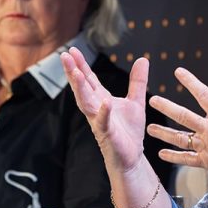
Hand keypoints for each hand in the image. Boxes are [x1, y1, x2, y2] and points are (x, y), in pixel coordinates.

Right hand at [61, 48, 149, 176]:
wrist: (131, 157)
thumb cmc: (129, 131)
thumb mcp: (135, 101)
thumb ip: (137, 81)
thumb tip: (142, 59)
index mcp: (101, 99)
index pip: (88, 79)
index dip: (80, 65)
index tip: (72, 50)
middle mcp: (96, 108)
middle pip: (81, 87)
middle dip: (73, 72)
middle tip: (65, 56)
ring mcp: (99, 121)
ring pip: (86, 102)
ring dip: (80, 88)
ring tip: (76, 73)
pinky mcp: (107, 134)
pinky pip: (103, 122)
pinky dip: (103, 112)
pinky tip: (105, 102)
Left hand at [148, 68, 207, 191]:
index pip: (203, 94)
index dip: (190, 81)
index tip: (178, 72)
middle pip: (184, 116)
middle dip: (166, 107)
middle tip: (153, 100)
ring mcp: (207, 148)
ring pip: (180, 138)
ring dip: (164, 133)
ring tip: (150, 128)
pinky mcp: (207, 163)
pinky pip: (186, 160)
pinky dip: (173, 157)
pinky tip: (161, 154)